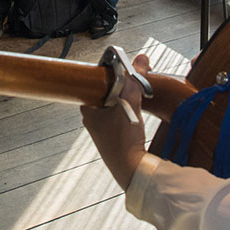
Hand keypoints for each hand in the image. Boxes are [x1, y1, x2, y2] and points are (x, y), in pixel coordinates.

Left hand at [80, 53, 150, 189]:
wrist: (131, 170)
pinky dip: (129, 113)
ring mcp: (102, 131)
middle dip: (121, 88)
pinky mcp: (113, 139)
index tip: (122, 71)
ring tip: (139, 97)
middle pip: (107, 96)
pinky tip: (138, 114)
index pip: (96, 85)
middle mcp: (92, 121)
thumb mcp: (130, 104)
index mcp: (89, 111)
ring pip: (114, 108)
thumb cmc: (123, 141)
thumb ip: (135, 81)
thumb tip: (140, 60)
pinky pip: (120, 119)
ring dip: (126, 101)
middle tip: (135, 84)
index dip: (110, 77)